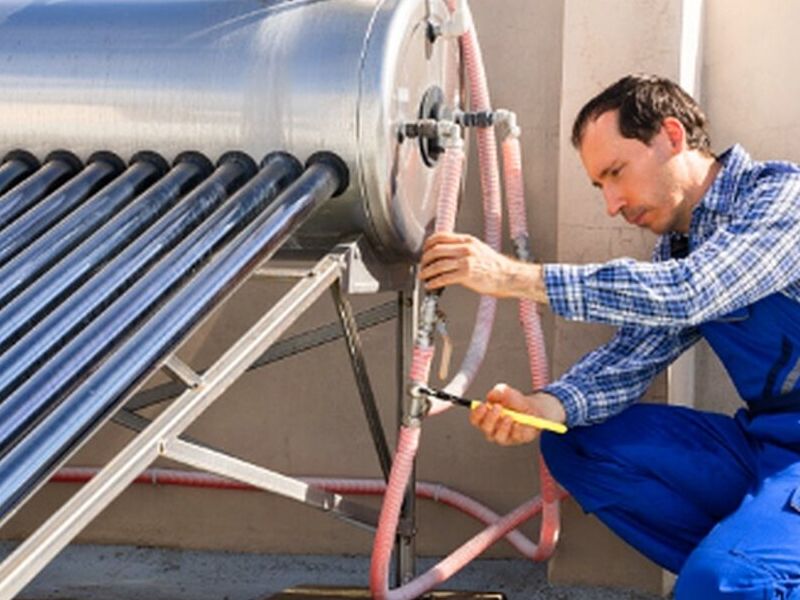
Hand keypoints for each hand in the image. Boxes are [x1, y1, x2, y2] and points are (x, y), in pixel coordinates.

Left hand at [419, 232, 546, 301]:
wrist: (508, 276)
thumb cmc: (495, 266)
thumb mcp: (479, 249)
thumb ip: (463, 248)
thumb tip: (447, 252)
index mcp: (467, 241)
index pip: (441, 236)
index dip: (428, 244)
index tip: (424, 250)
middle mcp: (465, 249)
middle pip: (436, 250)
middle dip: (425, 259)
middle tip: (421, 265)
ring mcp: (466, 261)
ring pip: (437, 264)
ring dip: (426, 271)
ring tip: (423, 276)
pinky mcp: (466, 275)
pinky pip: (444, 278)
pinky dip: (434, 282)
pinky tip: (431, 285)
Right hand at [470, 383, 565, 445]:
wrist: (533, 409)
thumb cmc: (515, 403)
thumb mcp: (507, 392)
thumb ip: (499, 392)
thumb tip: (491, 395)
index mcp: (486, 418)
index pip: (475, 420)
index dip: (476, 414)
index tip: (482, 405)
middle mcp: (492, 429)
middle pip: (485, 428)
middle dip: (490, 418)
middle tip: (497, 407)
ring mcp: (504, 436)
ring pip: (498, 436)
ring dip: (503, 426)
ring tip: (509, 417)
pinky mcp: (516, 440)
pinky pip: (515, 437)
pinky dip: (517, 430)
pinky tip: (519, 423)